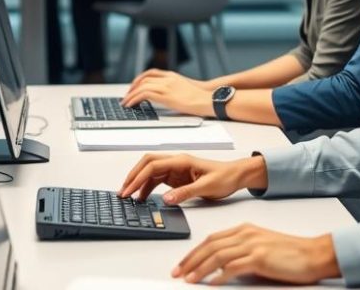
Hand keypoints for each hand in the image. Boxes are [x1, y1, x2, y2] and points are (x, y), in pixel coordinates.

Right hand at [118, 153, 264, 204]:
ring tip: (129, 196)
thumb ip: (186, 193)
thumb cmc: (225, 177)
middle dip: (133, 176)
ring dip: (138, 182)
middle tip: (123, 191)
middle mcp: (175, 162)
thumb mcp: (207, 187)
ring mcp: (175, 169)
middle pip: (147, 164)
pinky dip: (147, 187)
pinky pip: (157, 180)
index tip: (129, 190)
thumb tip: (166, 198)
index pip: (153, 165)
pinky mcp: (176, 177)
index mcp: (181, 161)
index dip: (138, 177)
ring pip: (150, 171)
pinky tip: (143, 197)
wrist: (236, 176)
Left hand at [121, 69, 212, 115]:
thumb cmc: (200, 98)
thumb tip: (166, 96)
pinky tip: (132, 105)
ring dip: (131, 94)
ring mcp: (167, 87)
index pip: (151, 73)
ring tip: (126, 103)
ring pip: (142, 86)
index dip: (140, 79)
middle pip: (144, 79)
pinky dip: (135, 99)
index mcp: (172, 76)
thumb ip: (175, 89)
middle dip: (133, 87)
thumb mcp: (185, 89)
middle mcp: (168, 79)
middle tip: (127, 96)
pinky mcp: (166, 96)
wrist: (209, 100)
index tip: (134, 86)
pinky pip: (145, 95)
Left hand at [172, 224, 339, 284]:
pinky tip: (211, 283)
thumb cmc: (291, 253)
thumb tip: (221, 267)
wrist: (314, 253)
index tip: (184, 263)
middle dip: (190, 260)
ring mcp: (252, 244)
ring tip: (189, 279)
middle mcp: (245, 234)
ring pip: (217, 256)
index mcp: (244, 229)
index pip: (211, 239)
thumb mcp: (262, 246)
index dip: (194, 251)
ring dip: (200, 269)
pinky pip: (233, 267)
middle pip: (209, 246)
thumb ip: (242, 251)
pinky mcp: (260, 257)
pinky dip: (219, 275)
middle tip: (178, 272)